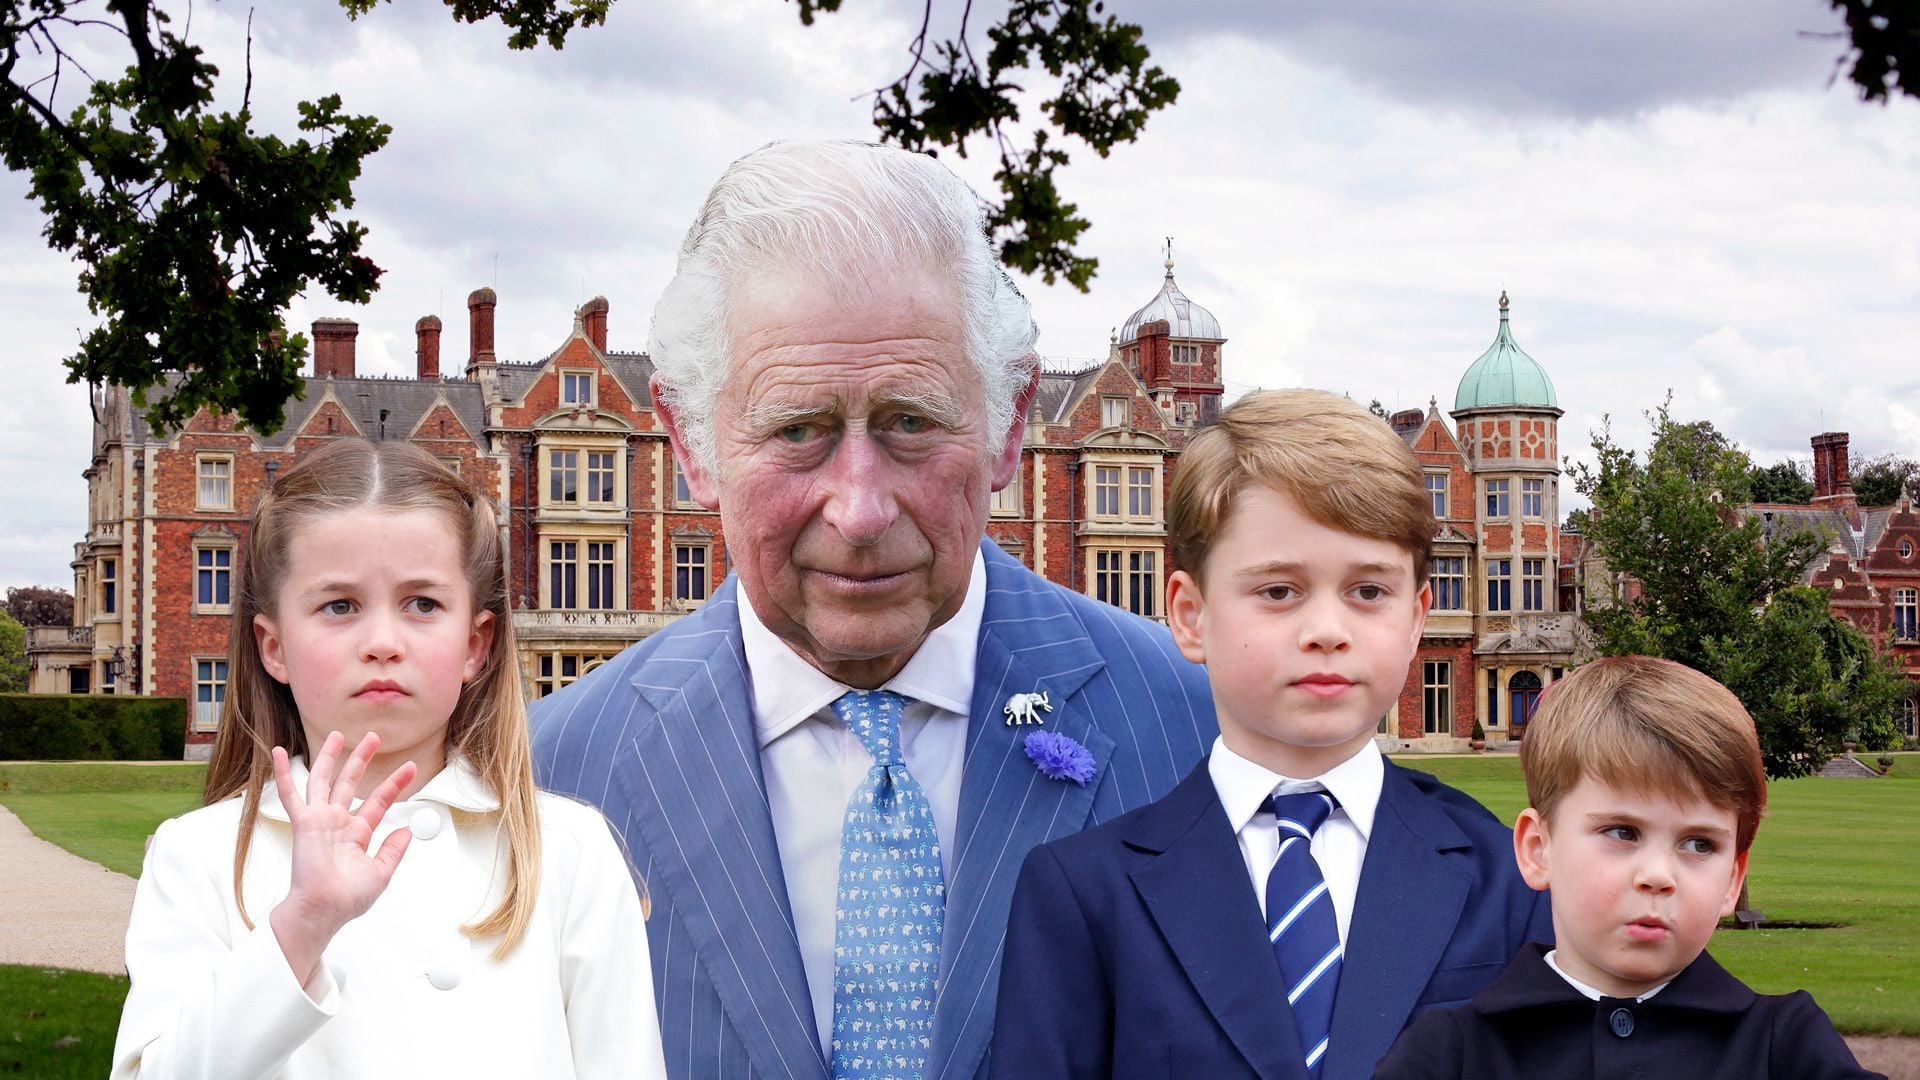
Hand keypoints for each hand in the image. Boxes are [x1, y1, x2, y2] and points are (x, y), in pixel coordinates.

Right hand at [267, 731, 416, 987]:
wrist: (325, 909)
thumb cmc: (347, 898)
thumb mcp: (381, 872)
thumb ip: (394, 849)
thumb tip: (407, 830)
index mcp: (357, 834)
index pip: (378, 801)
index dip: (394, 783)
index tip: (410, 766)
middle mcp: (337, 823)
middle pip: (350, 782)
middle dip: (360, 759)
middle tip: (372, 737)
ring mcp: (319, 820)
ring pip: (323, 780)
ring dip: (329, 757)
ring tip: (337, 734)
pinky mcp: (304, 823)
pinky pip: (291, 794)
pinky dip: (285, 773)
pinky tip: (280, 753)